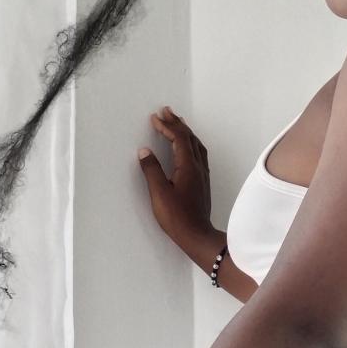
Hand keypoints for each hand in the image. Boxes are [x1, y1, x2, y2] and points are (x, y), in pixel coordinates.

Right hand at [138, 104, 212, 250]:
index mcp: (187, 166)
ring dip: (186, 132)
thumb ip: (151, 170)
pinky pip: (198, 154)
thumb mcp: (159, 193)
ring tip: (177, 123)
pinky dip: (191, 144)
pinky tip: (187, 147)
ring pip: (196, 146)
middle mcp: (198, 167)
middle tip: (166, 111)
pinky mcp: (202, 183)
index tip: (155, 117)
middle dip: (177, 123)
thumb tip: (144, 152)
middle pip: (189, 138)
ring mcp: (202, 175)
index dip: (166, 126)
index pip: (178, 138)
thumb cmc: (177, 217)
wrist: (197, 236)